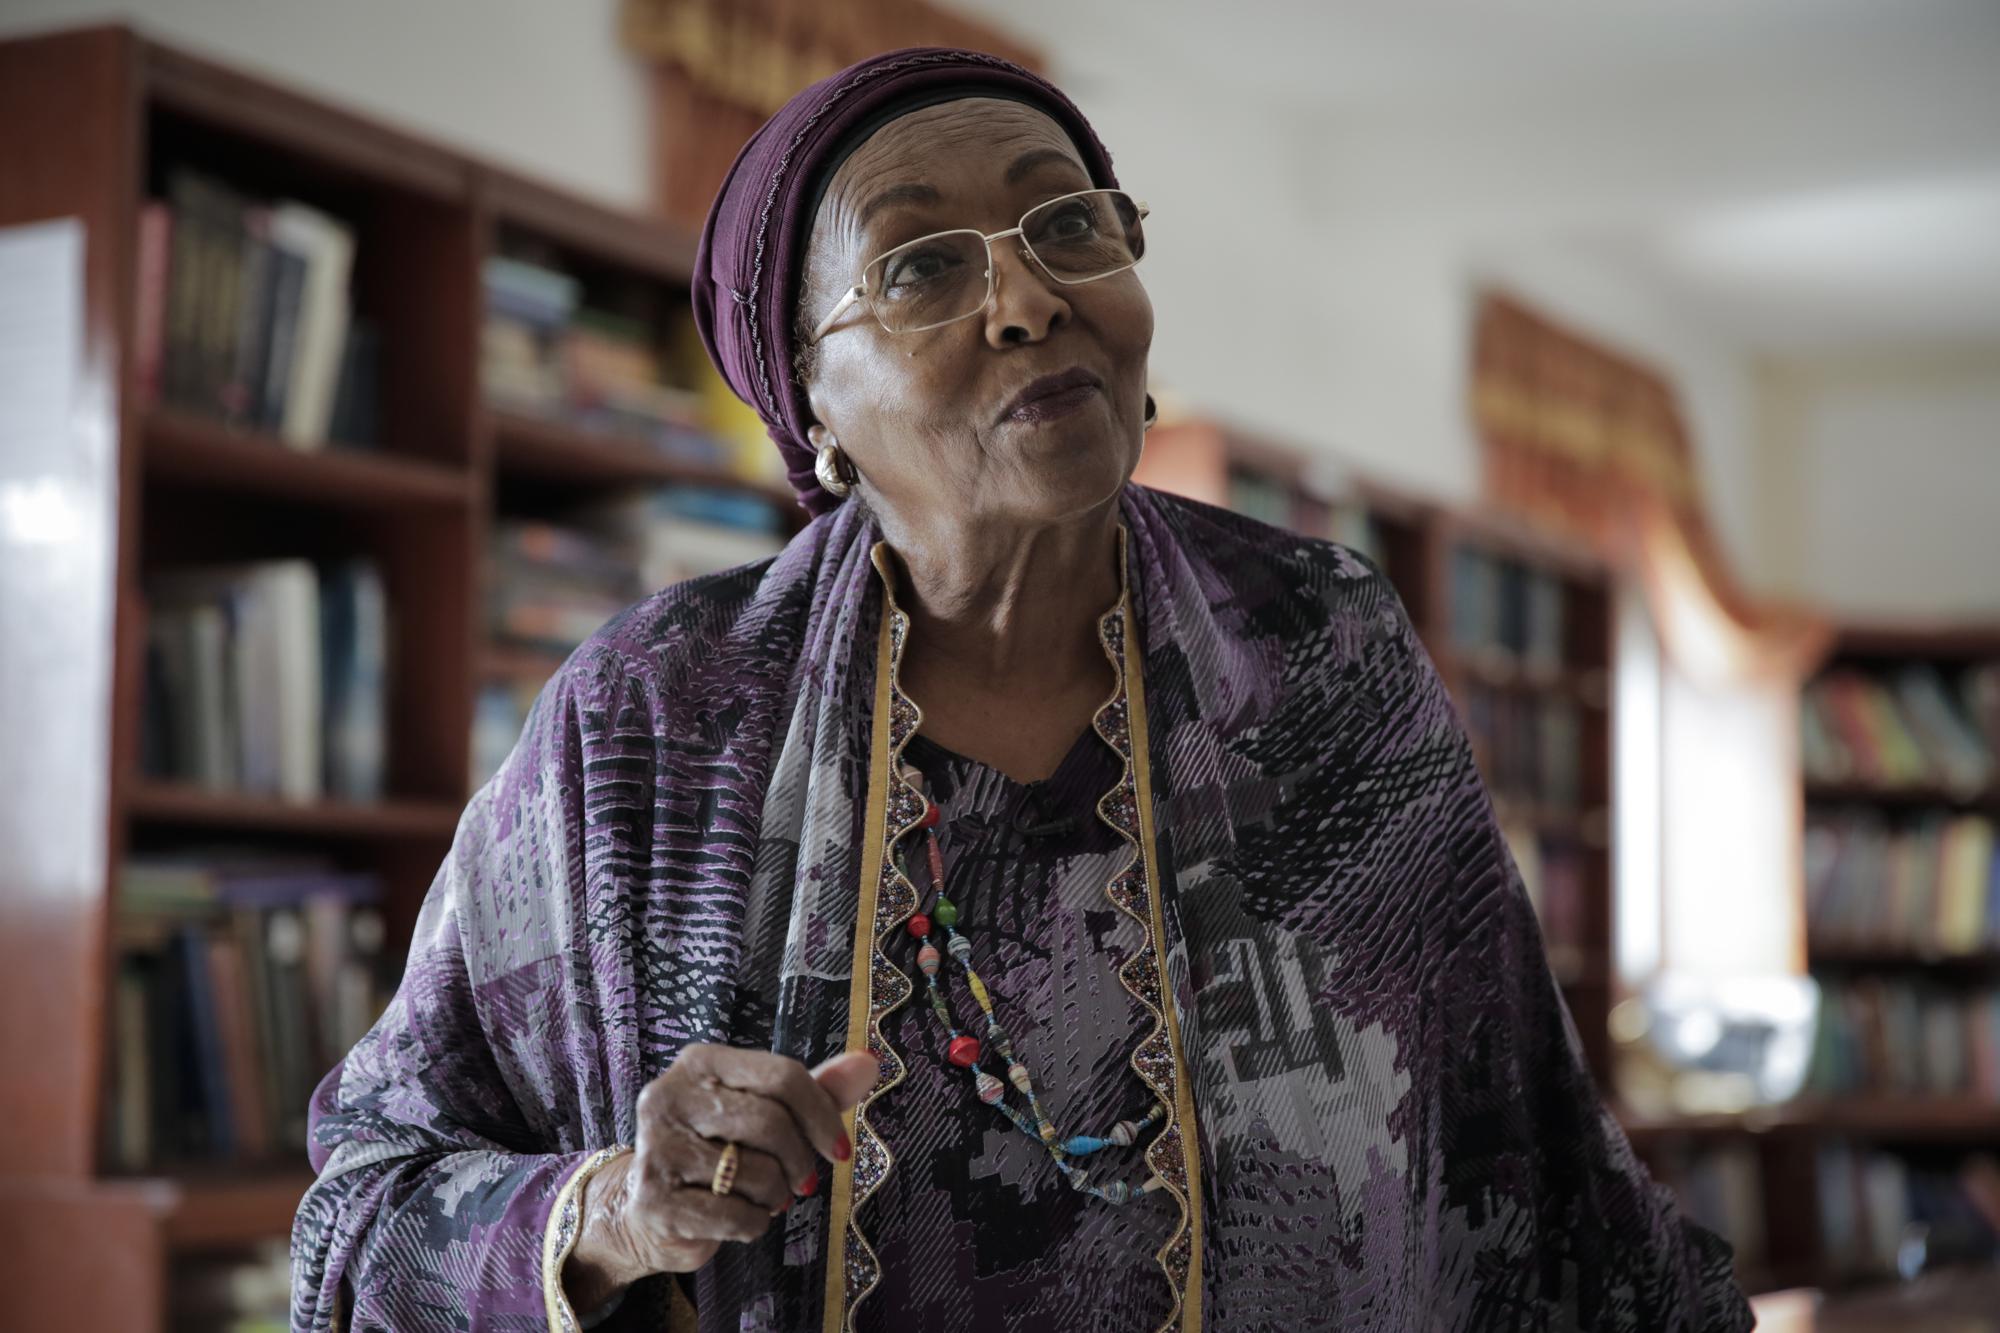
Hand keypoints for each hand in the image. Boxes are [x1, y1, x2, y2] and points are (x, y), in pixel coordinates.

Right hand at [563, 1045, 877, 1308]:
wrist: (647, 1207)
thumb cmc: (718, 1150)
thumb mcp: (766, 1111)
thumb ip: (816, 1089)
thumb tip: (868, 1063)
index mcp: (701, 1063)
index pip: (782, 1076)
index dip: (822, 1115)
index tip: (839, 1150)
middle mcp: (670, 1096)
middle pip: (770, 1123)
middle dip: (799, 1160)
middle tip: (801, 1180)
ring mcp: (656, 1147)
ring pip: (755, 1173)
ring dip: (776, 1195)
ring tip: (764, 1195)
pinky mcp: (653, 1199)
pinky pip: (734, 1215)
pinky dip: (753, 1223)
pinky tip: (742, 1217)